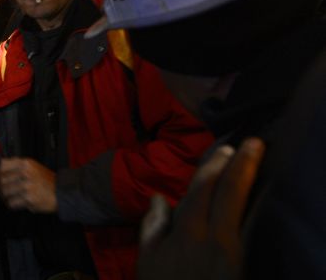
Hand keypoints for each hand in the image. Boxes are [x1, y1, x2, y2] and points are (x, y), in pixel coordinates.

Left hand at [0, 157, 56, 212]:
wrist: (61, 192)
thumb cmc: (46, 180)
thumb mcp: (33, 166)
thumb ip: (17, 166)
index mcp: (26, 163)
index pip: (3, 165)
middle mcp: (26, 173)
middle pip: (1, 179)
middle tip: (0, 190)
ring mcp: (27, 186)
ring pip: (5, 192)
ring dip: (4, 197)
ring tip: (8, 197)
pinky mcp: (29, 199)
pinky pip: (11, 202)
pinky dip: (11, 204)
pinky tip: (15, 203)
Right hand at [138, 137, 264, 279]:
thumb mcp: (147, 260)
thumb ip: (153, 227)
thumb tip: (160, 198)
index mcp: (185, 235)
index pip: (202, 191)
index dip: (214, 168)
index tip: (226, 149)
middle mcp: (213, 240)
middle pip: (229, 194)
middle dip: (241, 166)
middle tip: (254, 144)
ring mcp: (234, 255)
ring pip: (245, 210)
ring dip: (252, 184)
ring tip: (260, 162)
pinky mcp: (245, 267)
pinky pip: (253, 231)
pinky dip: (257, 211)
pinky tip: (264, 199)